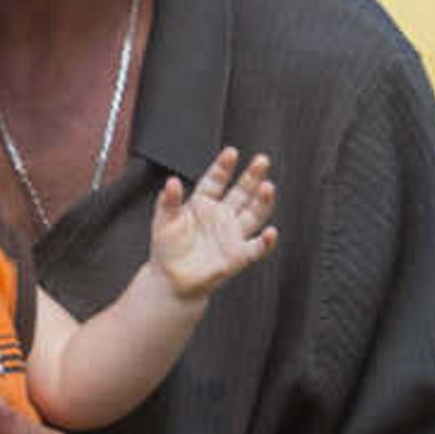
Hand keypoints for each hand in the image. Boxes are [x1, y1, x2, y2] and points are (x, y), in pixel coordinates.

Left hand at [150, 148, 278, 300]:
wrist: (171, 280)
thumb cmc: (167, 249)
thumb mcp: (164, 221)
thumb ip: (169, 201)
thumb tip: (172, 181)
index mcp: (203, 203)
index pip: (216, 180)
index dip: (224, 167)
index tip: (231, 153)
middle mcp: (222, 215)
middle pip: (241, 192)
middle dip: (252, 176)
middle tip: (262, 160)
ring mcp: (232, 234)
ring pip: (253, 214)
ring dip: (262, 201)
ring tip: (268, 187)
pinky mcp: (239, 256)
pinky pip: (256, 248)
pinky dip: (266, 242)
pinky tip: (271, 232)